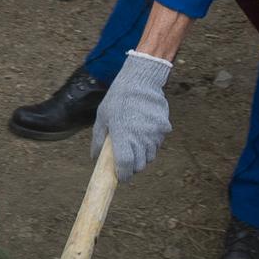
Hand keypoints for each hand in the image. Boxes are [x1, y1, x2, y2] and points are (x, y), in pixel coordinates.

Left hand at [90, 49, 171, 180]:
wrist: (141, 82)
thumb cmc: (118, 99)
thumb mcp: (102, 117)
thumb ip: (98, 139)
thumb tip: (94, 157)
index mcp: (122, 137)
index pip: (125, 166)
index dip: (123, 175)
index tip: (120, 177)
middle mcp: (140, 138)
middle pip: (140, 165)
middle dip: (133, 167)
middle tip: (127, 161)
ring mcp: (154, 134)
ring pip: (150, 156)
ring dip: (143, 156)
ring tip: (135, 145)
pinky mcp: (163, 129)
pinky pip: (158, 144)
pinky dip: (152, 144)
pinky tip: (144, 132)